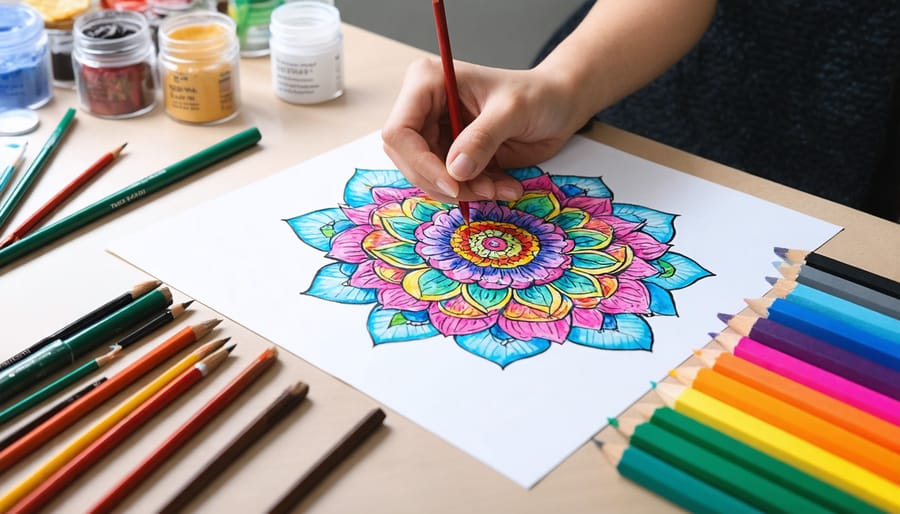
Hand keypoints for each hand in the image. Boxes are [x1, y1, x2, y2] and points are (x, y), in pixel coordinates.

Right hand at [382, 57, 586, 203]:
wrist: (557, 105)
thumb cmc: (538, 94)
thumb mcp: (512, 111)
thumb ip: (483, 138)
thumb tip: (456, 171)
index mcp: (428, 83)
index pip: (400, 132)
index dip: (420, 163)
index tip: (453, 184)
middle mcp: (424, 108)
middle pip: (408, 160)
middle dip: (443, 183)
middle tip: (482, 191)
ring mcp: (435, 132)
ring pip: (427, 177)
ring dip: (462, 191)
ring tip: (498, 188)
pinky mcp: (450, 154)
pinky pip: (448, 183)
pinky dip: (473, 192)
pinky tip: (502, 187)